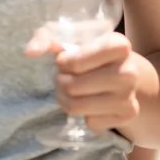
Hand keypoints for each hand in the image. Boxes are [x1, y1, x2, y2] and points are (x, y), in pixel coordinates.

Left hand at [24, 27, 146, 130]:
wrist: (126, 72)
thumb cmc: (92, 52)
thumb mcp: (70, 36)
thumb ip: (46, 38)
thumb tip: (30, 52)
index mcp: (118, 45)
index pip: (75, 63)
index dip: (63, 63)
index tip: (65, 60)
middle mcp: (129, 71)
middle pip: (73, 87)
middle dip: (61, 82)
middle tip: (65, 77)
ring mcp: (130, 95)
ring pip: (77, 107)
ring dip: (66, 100)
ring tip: (71, 90)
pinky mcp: (128, 115)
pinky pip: (91, 122)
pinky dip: (84, 114)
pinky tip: (90, 102)